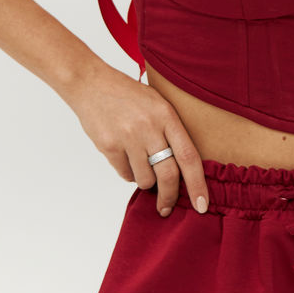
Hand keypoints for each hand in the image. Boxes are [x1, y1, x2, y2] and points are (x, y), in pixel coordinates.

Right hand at [62, 62, 209, 216]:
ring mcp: (128, 137)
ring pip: (145, 179)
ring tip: (141, 166)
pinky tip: (126, 158)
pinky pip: (125, 174)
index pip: (189, 157)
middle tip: (166, 209)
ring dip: (146, 182)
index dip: (198, 185)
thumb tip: (182, 170)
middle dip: (170, 197)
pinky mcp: (109, 146)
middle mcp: (150, 127)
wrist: (91, 83)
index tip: (202, 205)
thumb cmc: (128, 95)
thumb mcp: (157, 104)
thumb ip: (170, 132)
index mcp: (167, 115)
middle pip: (168, 175)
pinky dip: (129, 173)